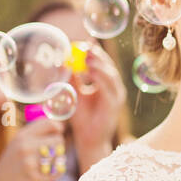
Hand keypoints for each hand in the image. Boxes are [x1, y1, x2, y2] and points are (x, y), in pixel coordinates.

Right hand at [0, 116, 66, 180]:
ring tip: (47, 165)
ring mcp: (30, 163)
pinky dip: (56, 173)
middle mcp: (25, 147)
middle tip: (51, 153)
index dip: (58, 128)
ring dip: (57, 160)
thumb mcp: (17, 145)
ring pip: (60, 155)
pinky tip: (47, 175)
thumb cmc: (12, 166)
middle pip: (58, 139)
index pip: (50, 124)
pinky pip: (58, 170)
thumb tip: (60, 125)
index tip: (59, 132)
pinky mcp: (36, 178)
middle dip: (59, 146)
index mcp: (21, 136)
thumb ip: (35, 134)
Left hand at [69, 43, 125, 169]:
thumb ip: (72, 79)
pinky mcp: (114, 105)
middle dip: (99, 55)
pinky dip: (100, 79)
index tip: (86, 41)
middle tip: (87, 47)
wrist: (88, 138)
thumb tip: (63, 61)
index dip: (96, 52)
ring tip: (88, 57)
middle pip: (109, 67)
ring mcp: (116, 96)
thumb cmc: (82, 118)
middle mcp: (114, 89)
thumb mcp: (75, 93)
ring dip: (100, 65)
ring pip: (111, 75)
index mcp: (105, 85)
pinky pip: (109, 88)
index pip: (102, 64)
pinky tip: (91, 72)